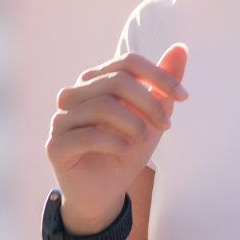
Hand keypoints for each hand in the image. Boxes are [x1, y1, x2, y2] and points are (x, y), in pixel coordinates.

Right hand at [46, 45, 187, 232]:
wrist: (106, 192)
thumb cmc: (128, 148)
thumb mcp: (153, 115)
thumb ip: (164, 82)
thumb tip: (181, 48)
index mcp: (96, 81)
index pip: (128, 62)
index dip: (159, 75)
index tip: (184, 96)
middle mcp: (74, 94)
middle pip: (116, 80)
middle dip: (150, 102)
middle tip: (166, 125)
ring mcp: (61, 119)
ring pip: (103, 106)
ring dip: (134, 124)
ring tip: (145, 140)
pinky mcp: (56, 145)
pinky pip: (88, 135)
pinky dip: (115, 142)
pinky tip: (125, 151)